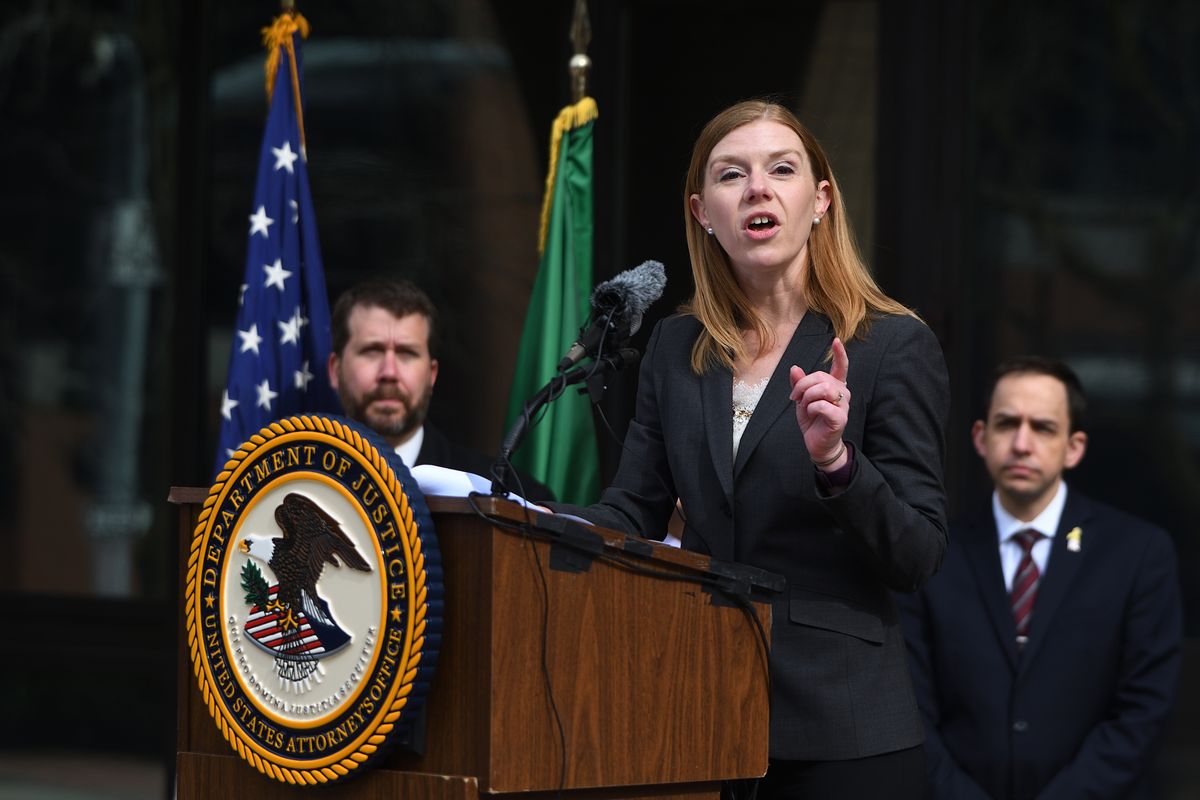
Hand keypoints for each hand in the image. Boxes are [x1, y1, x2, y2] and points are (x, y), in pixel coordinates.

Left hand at [788, 337, 849, 468]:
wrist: (817, 444)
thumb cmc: (812, 420)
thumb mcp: (801, 400)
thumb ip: (799, 384)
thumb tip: (794, 368)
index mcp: (834, 386)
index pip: (841, 366)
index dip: (839, 353)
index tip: (835, 341)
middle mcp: (842, 392)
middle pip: (821, 377)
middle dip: (802, 385)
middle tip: (794, 398)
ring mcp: (844, 405)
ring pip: (823, 389)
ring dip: (807, 397)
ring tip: (804, 406)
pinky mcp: (840, 417)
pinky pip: (822, 405)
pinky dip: (812, 408)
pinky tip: (811, 413)